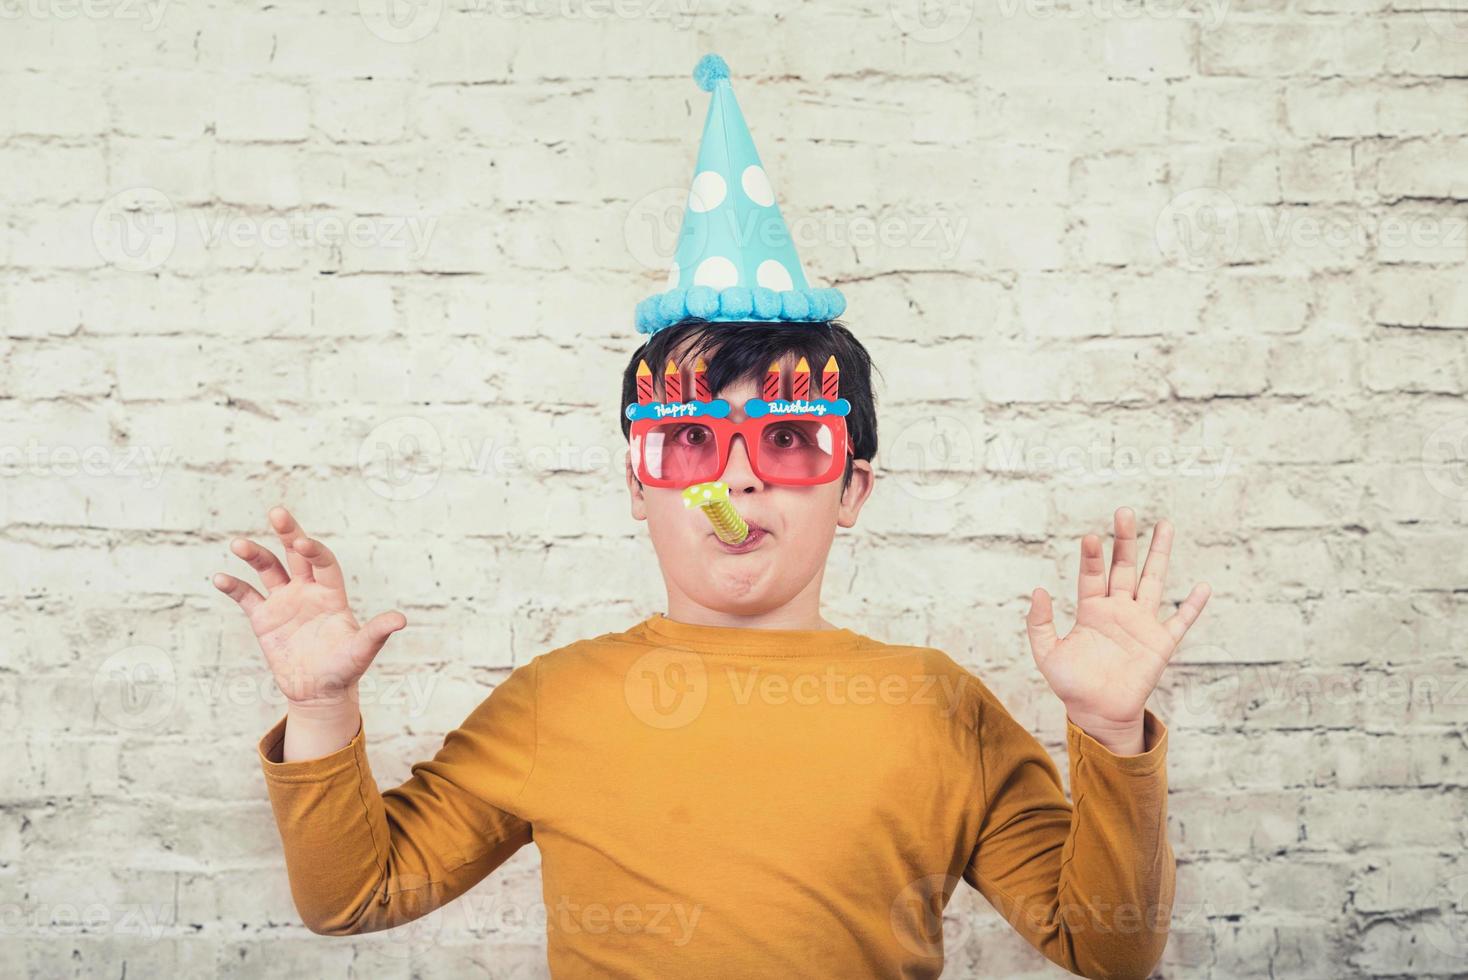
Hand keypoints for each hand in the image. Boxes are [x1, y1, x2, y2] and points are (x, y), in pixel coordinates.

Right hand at [212, 506, 405, 711]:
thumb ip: (376, 632)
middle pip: (295, 554)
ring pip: (268, 570)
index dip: (314, 550)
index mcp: (331, 593)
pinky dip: (234, 586)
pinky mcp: (264, 619)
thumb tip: (401, 620)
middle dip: (288, 533)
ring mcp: (284, 602)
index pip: (323, 562)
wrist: (320, 692)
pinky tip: (220, 578)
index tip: (302, 542)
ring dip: (255, 555)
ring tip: (238, 544)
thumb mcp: (362, 651)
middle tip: (278, 512)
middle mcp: (307, 591)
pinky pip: (246, 597)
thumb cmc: (345, 669)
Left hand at [1025, 507, 1209, 754]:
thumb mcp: (1047, 654)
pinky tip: (1202, 587)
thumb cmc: (1071, 685)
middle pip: (1124, 567)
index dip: (1092, 557)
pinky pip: (1179, 621)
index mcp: (1092, 610)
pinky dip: (1192, 606)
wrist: (1097, 714)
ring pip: (1153, 581)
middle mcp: (1118, 610)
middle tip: (1124, 512)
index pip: (1093, 575)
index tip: (1090, 537)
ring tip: (1164, 525)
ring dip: (1159, 554)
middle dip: (1125, 541)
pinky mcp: (1160, 643)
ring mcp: (1141, 624)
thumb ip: (1040, 624)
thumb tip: (1038, 590)